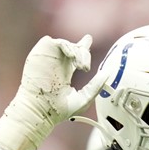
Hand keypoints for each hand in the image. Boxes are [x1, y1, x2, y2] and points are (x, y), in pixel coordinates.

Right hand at [0, 34, 107, 149]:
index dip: (82, 46)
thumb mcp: (84, 98)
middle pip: (74, 48)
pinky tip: (72, 57)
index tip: (88, 39)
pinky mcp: (40, 54)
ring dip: (78, 52)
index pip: (75, 55)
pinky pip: (54, 41)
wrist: (41, 110)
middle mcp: (57, 64)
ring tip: (82, 66)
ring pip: (67, 44)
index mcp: (65, 72)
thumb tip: (108, 73)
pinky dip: (67, 46)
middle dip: (84, 53)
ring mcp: (48, 58)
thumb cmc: (58, 110)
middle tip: (86, 68)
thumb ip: (96, 85)